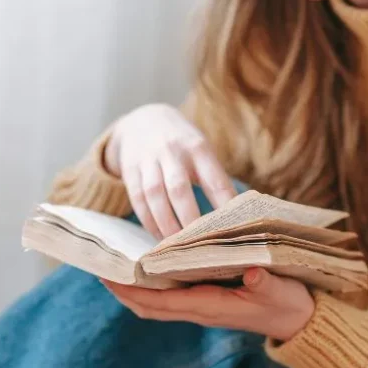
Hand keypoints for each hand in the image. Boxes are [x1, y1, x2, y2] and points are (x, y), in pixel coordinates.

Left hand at [103, 268, 314, 340]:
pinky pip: (170, 299)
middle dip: (124, 291)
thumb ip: (265, 282)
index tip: (110, 276)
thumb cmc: (288, 302)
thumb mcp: (280, 290)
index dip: (134, 291)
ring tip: (115, 268)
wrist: (299, 321)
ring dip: (134, 291)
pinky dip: (152, 288)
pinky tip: (146, 270)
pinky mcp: (207, 303)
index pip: (162, 302)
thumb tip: (251, 271)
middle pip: (150, 306)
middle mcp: (200, 310)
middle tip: (100, 269)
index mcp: (211, 306)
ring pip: (157, 304)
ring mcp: (202, 308)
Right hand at [105, 103, 236, 238]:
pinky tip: (159, 237)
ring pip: (155, 196)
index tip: (232, 229)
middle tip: (200, 245)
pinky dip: (149, 221)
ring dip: (166, 224)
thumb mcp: (202, 150)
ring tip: (177, 247)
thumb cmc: (183, 145)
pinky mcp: (130, 170)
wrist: (143, 120)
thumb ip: (215, 178)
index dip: (223, 205)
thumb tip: (236, 216)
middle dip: (189, 219)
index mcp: (198, 148)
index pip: (214, 179)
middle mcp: (172, 152)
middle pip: (179, 189)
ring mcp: (148, 160)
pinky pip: (138, 200)